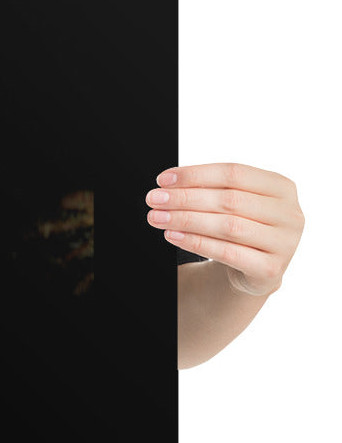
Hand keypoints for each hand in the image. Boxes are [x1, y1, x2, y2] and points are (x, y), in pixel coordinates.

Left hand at [145, 162, 303, 295]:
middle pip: (229, 200)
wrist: (256, 268)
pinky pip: (227, 252)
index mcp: (281, 187)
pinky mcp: (271, 269)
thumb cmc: (241, 225)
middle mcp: (290, 213)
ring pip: (228, 226)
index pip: (234, 173)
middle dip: (186, 198)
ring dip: (186, 220)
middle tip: (153, 199)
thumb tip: (167, 186)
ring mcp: (285, 243)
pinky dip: (196, 242)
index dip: (195, 175)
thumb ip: (209, 190)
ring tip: (157, 217)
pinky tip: (172, 236)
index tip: (162, 180)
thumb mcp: (232, 203)